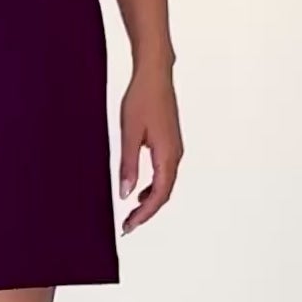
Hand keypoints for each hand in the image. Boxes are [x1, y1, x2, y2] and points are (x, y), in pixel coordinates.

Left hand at [118, 60, 181, 234]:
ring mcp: (175, 149)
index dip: (144, 215)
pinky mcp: (170, 143)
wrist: (155, 75)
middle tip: (128, 226)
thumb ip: (128, 165)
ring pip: (165, 184)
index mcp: (167, 155)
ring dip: (150, 201)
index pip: (158, 195)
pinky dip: (153, 187)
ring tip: (132, 213)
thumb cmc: (142, 99)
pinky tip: (139, 190)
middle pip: (164, 194)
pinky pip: (165, 173)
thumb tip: (126, 194)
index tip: (129, 226)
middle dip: (147, 213)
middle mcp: (176, 155)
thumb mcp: (129, 134)